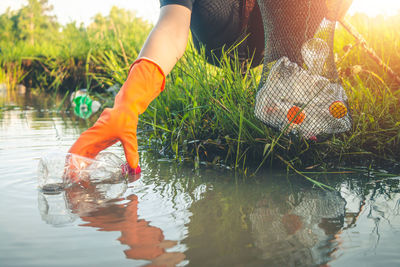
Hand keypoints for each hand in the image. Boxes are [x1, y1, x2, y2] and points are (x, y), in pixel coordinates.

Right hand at [68, 58, 164, 179]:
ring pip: (81, 152)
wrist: (126, 106)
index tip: (71, 174)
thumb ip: (131, 150)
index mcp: (93, 135)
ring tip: (76, 179)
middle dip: (72, 166)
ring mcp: (93, 138)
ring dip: (78, 164)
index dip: (72, 162)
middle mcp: (90, 137)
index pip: (77, 150)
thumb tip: (134, 166)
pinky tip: (86, 169)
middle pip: (76, 153)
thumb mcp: (129, 135)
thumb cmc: (125, 117)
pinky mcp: (98, 140)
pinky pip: (89, 151)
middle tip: (71, 182)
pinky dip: (86, 160)